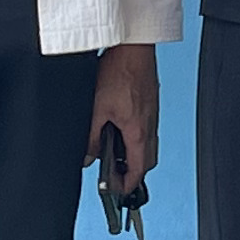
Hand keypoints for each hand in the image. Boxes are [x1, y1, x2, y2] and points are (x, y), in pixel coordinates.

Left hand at [89, 43, 159, 192]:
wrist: (132, 46)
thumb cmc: (119, 70)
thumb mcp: (95, 109)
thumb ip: (91, 137)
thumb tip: (88, 156)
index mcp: (138, 130)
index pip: (139, 169)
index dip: (129, 185)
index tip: (119, 192)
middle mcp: (149, 124)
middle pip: (148, 160)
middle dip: (134, 173)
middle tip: (117, 178)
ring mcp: (152, 113)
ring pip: (148, 144)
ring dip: (135, 154)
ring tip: (117, 156)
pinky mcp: (150, 102)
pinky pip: (147, 128)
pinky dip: (136, 138)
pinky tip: (121, 130)